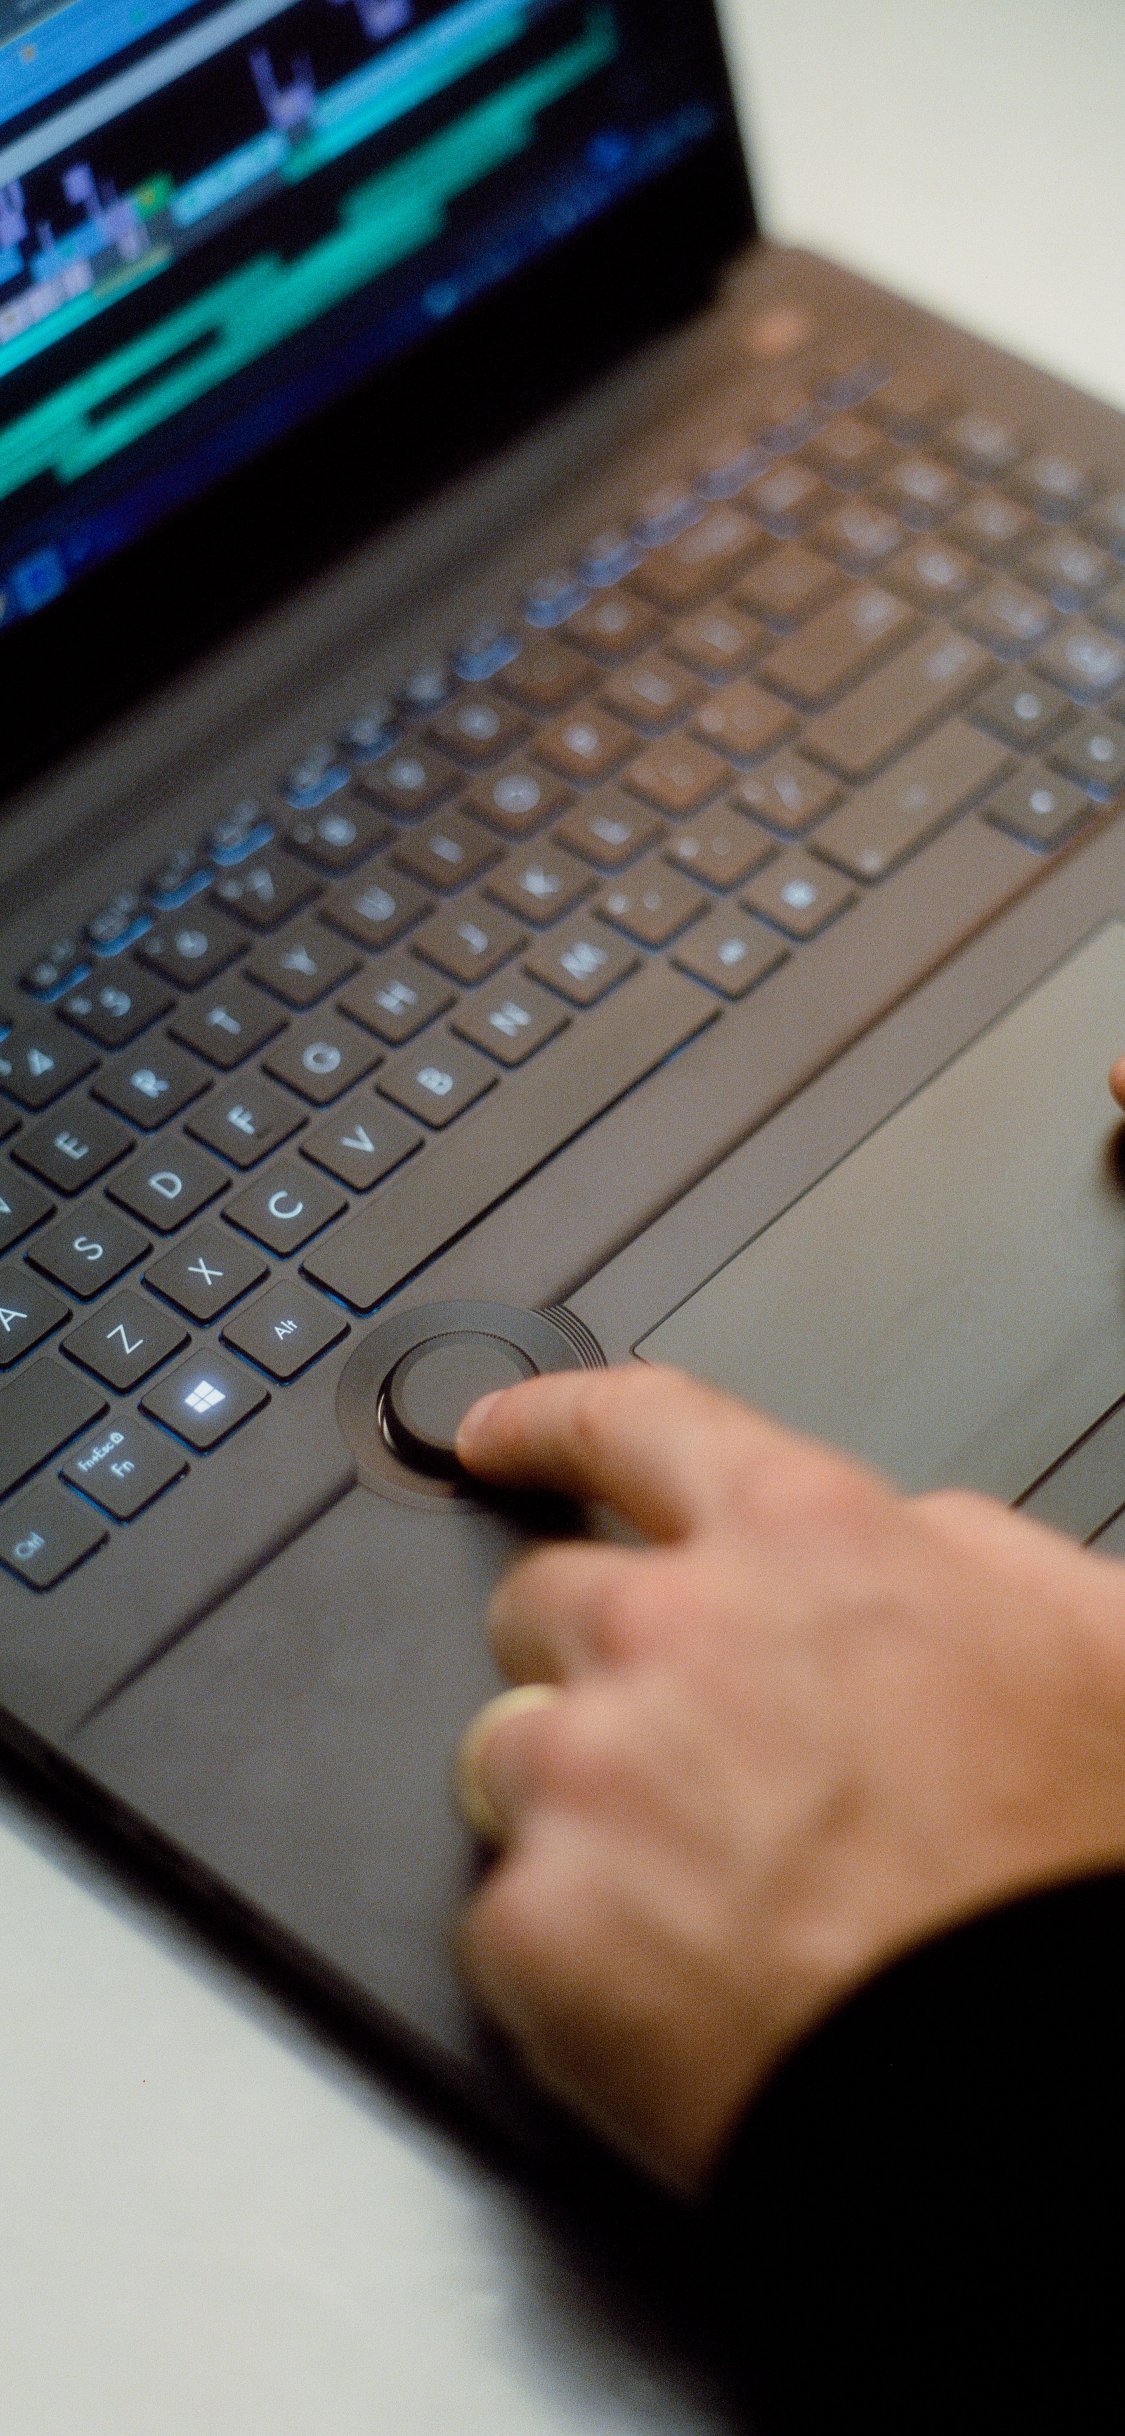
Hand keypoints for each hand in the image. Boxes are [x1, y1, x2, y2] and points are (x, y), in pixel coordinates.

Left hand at [453, 1364, 1124, 2192]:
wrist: (1020, 2065)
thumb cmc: (1071, 1872)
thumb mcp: (1088, 1638)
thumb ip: (964, 1550)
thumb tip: (901, 1537)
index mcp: (805, 1541)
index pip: (634, 1424)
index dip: (547, 1424)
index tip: (495, 1437)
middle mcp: (672, 1629)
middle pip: (544, 1602)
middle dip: (589, 1664)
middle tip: (682, 1760)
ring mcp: (587, 1771)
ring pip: (505, 1753)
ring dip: (574, 1809)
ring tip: (701, 1894)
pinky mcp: (536, 1921)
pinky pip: (506, 1913)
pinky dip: (570, 1951)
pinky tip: (676, 1984)